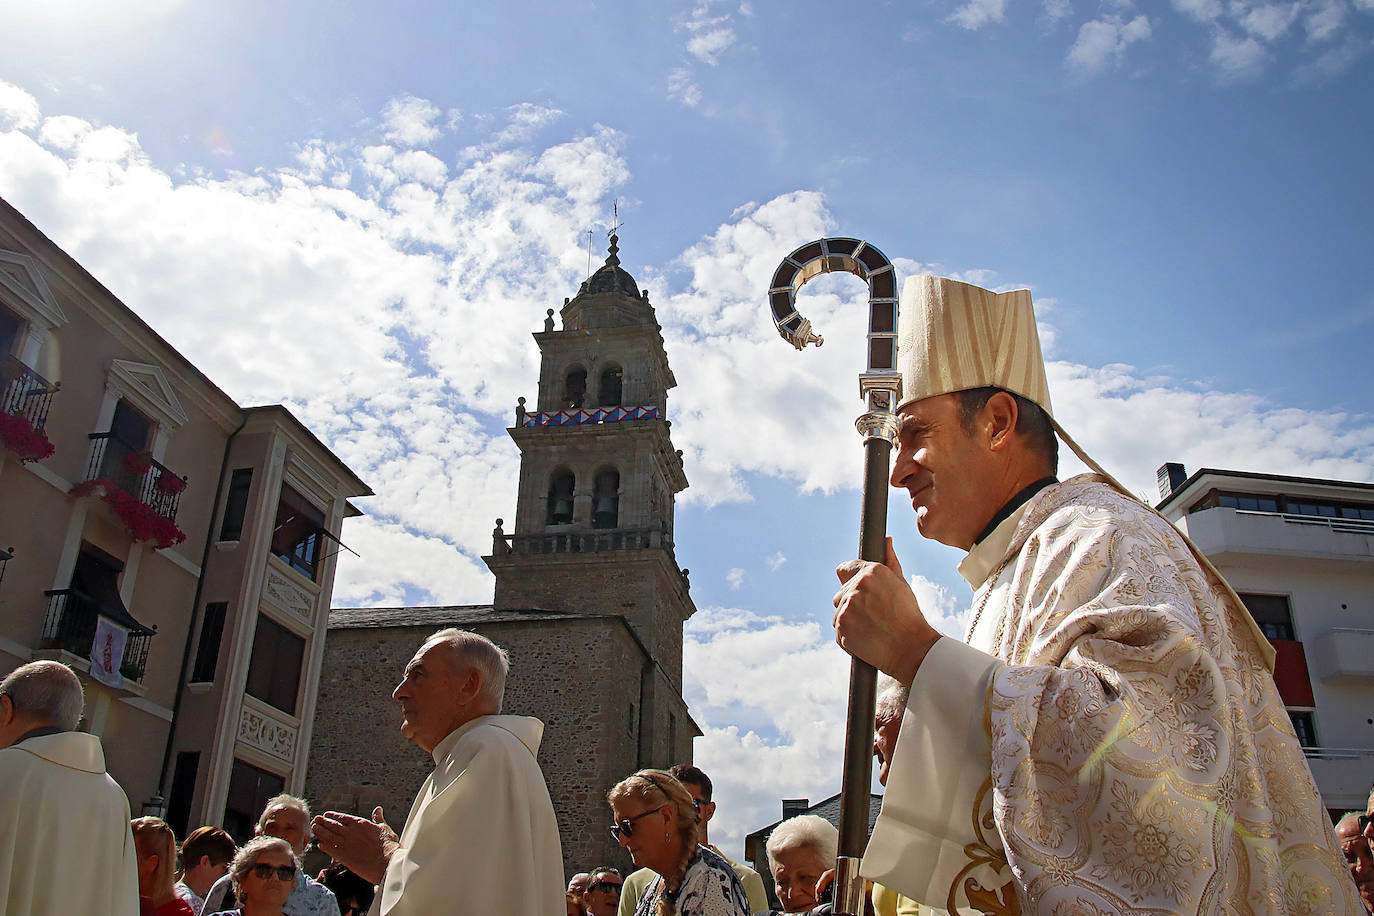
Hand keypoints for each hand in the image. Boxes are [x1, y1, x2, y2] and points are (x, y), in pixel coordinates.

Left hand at [311, 806, 398, 883]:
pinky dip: (324, 846)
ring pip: (328, 836)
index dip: (333, 816)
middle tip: (316, 820)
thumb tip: (378, 810)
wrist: (386, 861)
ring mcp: (346, 844)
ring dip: (320, 832)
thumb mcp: (384, 828)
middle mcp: (350, 832)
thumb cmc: (388, 845)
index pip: (342, 817)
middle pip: (332, 825)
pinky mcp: (343, 857)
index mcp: (360, 824)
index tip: (326, 815)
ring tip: (314, 829)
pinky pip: (330, 850)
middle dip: (323, 822)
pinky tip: (319, 844)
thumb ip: (378, 819)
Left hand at [833, 537, 940, 685]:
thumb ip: (890, 561)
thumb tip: (886, 540)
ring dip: (849, 619)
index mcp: (871, 573)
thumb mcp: (902, 584)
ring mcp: (846, 608)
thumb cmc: (909, 617)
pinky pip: (839, 630)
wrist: (911, 649)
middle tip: (873, 615)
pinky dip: (848, 636)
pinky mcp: (841, 628)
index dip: (851, 580)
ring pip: (839, 612)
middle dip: (852, 603)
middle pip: (840, 593)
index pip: (844, 569)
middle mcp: (856, 587)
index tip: (859, 591)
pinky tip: (866, 638)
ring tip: (871, 628)